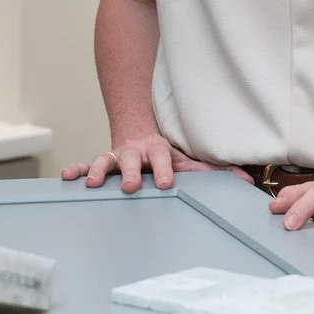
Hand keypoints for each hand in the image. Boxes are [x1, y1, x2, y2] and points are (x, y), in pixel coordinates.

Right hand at [60, 134, 241, 192]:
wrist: (137, 128)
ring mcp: (116, 157)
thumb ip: (213, 172)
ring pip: (106, 162)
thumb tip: (246, 182)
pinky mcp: (102, 162)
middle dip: (131, 173)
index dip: (164, 170)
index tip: (165, 183)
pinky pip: (87, 165)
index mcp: (158, 152)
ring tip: (94, 184)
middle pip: (133, 161)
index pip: (163, 160)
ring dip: (100, 172)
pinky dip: (78, 170)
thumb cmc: (164, 154)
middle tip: (132, 186)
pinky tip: (67, 176)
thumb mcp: (187, 161)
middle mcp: (135, 153)